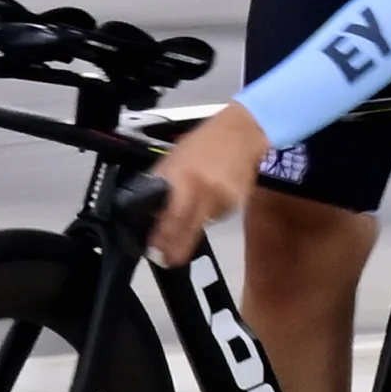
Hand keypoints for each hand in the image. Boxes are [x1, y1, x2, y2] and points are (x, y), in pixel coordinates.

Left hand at [145, 103, 267, 265]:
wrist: (244, 133)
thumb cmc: (205, 143)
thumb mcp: (173, 160)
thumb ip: (159, 186)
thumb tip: (146, 212)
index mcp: (184, 180)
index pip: (170, 221)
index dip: (161, 241)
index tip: (154, 252)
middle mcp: (205, 193)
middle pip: (187, 233)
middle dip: (175, 250)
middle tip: (167, 258)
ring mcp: (224, 201)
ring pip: (202, 225)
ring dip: (193, 224)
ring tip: (193, 204)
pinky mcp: (237, 204)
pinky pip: (217, 216)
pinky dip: (210, 212)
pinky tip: (210, 196)